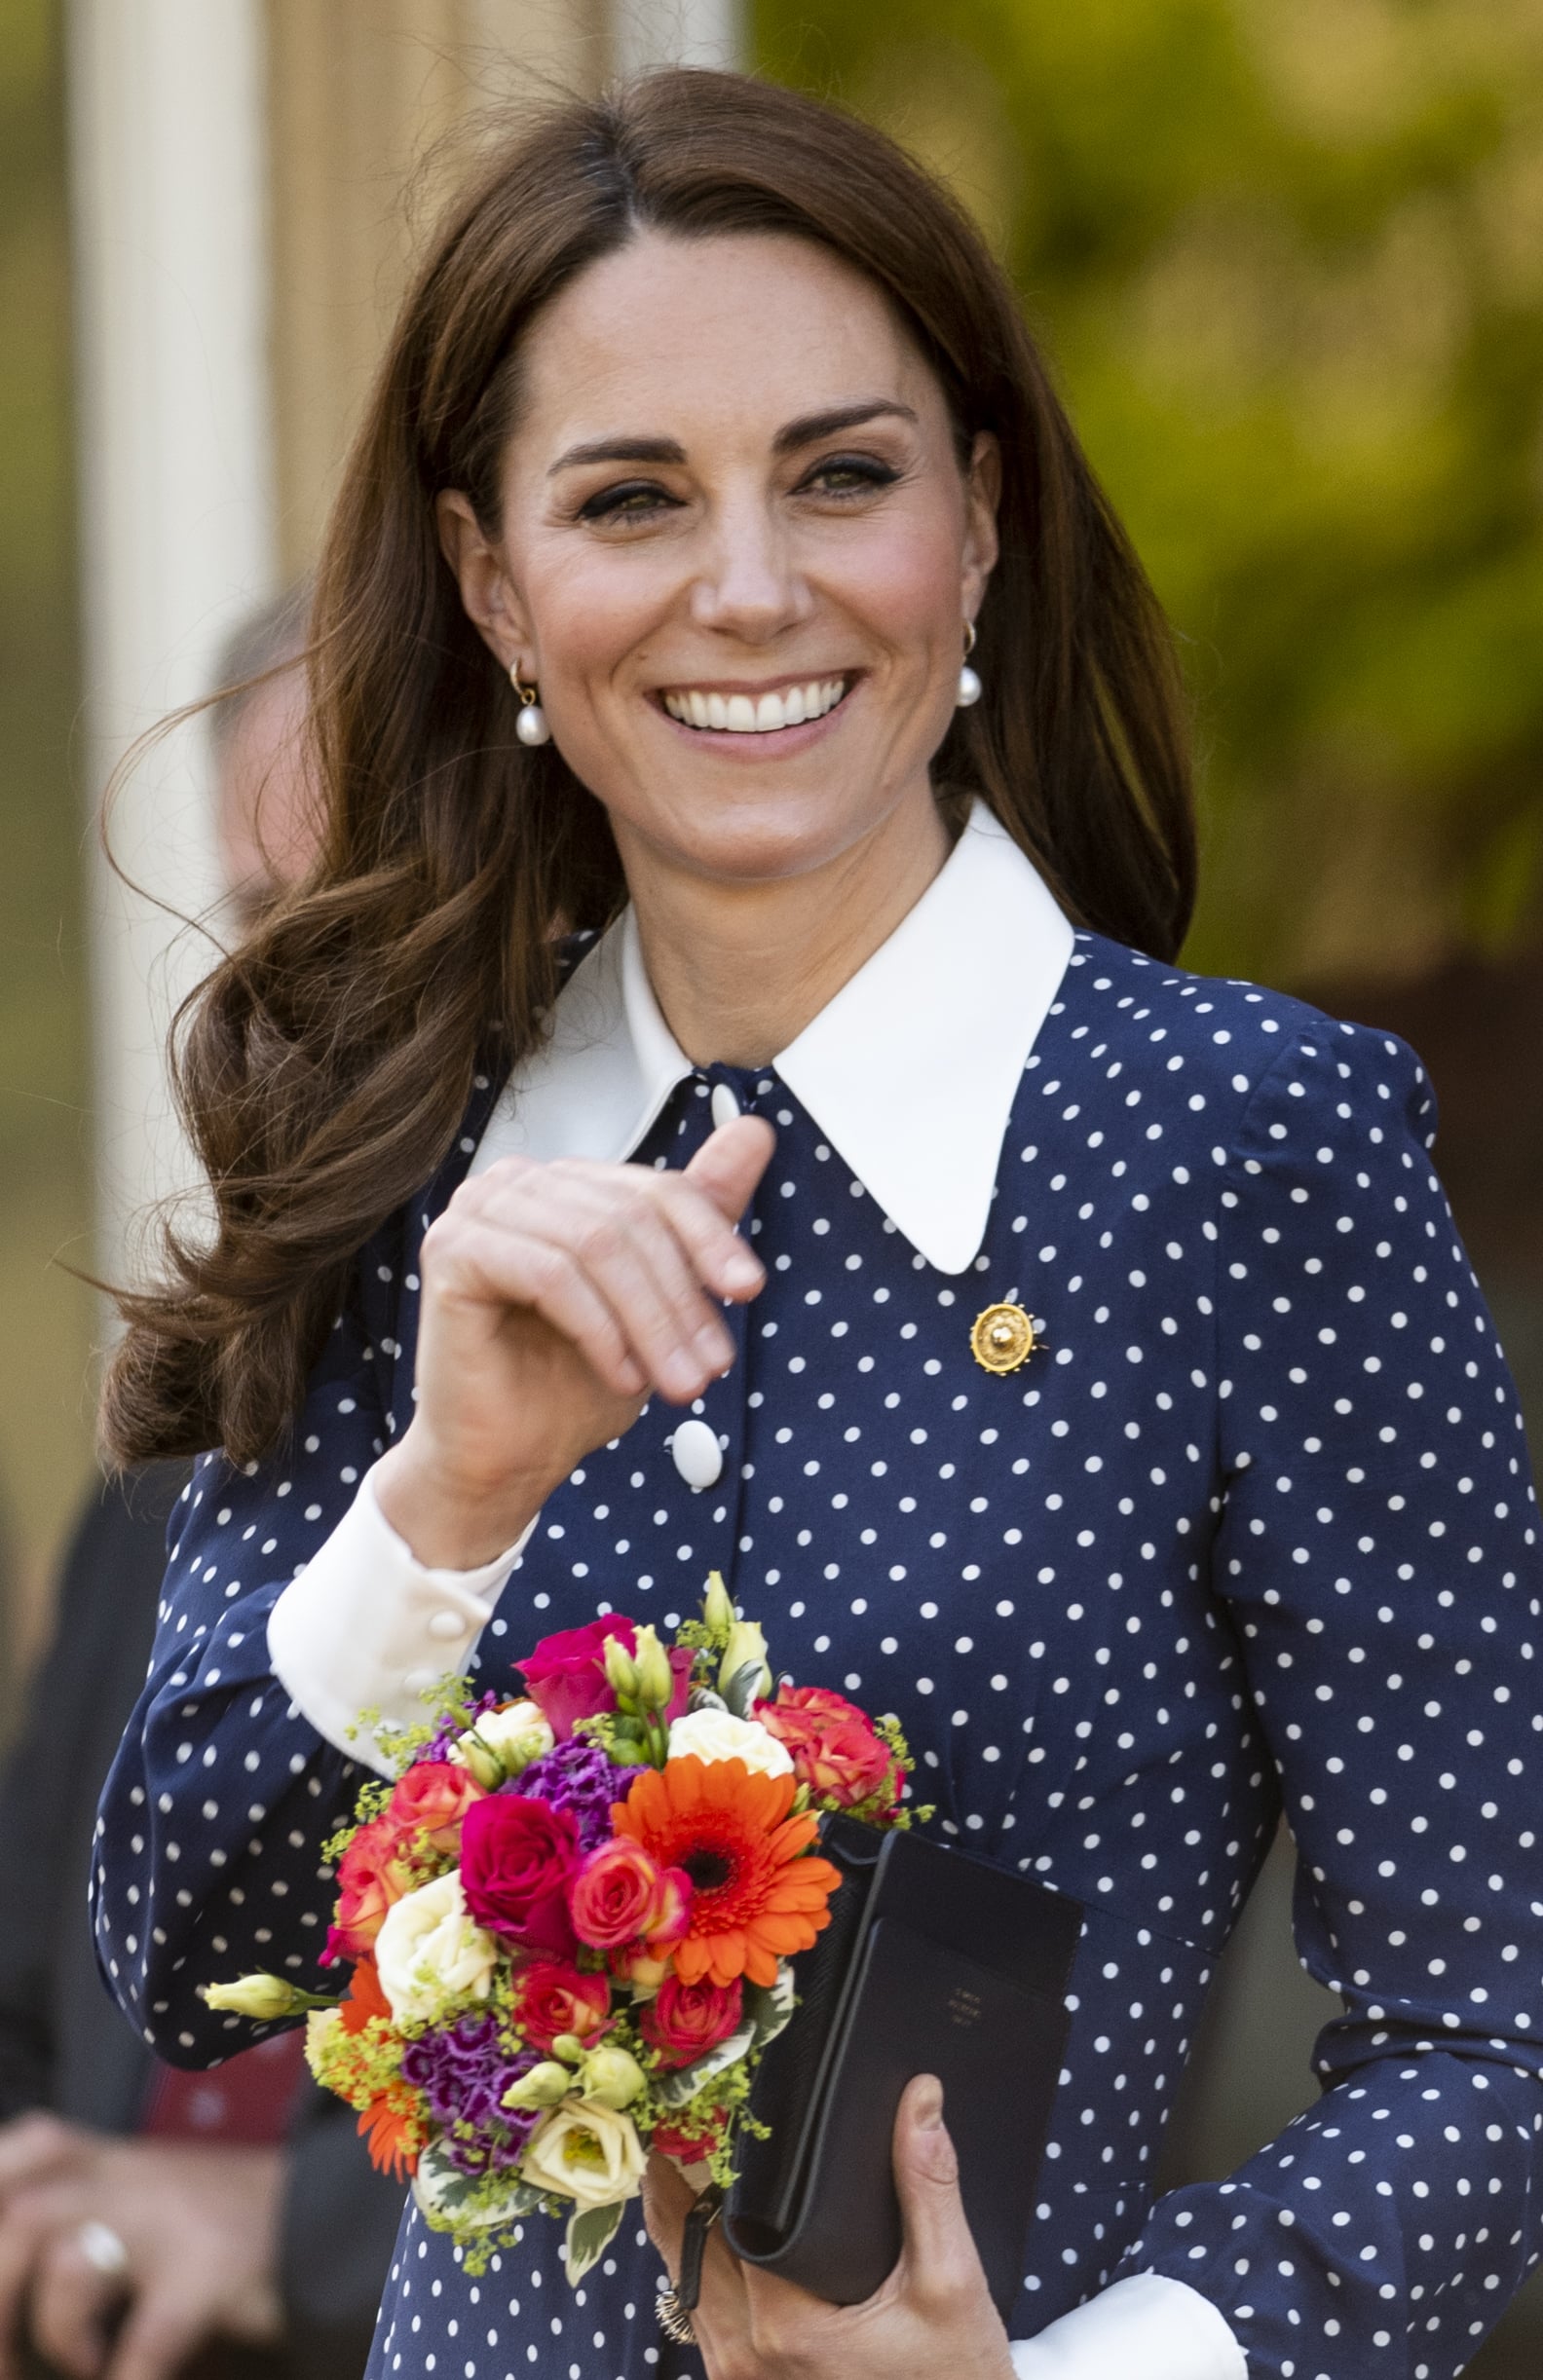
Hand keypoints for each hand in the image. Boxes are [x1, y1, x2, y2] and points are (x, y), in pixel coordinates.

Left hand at [0, 2117, 282, 2379]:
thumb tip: (14, 2257)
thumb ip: (82, 2203)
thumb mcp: (145, 2190)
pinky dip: (123, 2379)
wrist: (328, 2211)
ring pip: (70, 2263)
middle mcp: (135, 2179)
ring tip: (79, 2361)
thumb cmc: (219, 2217)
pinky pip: (145, 2340)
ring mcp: (172, 2224)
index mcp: (112, 2158)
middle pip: (24, 2215)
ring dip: (55, 2334)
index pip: (27, 2151)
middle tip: (3, 2358)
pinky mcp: (211, 2275)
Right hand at [376, 1114, 774, 1565]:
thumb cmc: (571, 1383)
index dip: (710, 1238)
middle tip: (709, 1367)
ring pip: (596, 1244)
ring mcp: (478, 1209)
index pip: (657, 1188)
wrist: (506, 1460)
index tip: (748, 1291)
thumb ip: (700, 1213)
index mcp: (564, 1184)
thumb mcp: (660, 1297)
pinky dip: (599, 1329)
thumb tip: (756, 1128)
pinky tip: (620, 1376)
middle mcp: (516, 1182)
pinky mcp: (451, 1250)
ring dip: (649, 1322)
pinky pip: (551, 1275)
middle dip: (681, 1299)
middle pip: (630, 1216)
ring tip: (674, 1382)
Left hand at [644, 2075, 1016, 2379]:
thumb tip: (921, 2098)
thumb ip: (928, 2185)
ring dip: (683, 2232)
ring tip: (685, 2170)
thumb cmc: (953, 2372)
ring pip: (688, 2287)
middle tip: (680, 2130)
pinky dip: (701, 2273)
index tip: (703, 2114)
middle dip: (680, 2190)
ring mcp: (740, 2379)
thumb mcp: (951, 2278)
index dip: (711, 2165)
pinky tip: (715, 2239)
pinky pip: (703, 2321)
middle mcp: (748, 2357)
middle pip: (690, 2251)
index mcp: (788, 2324)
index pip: (725, 2222)